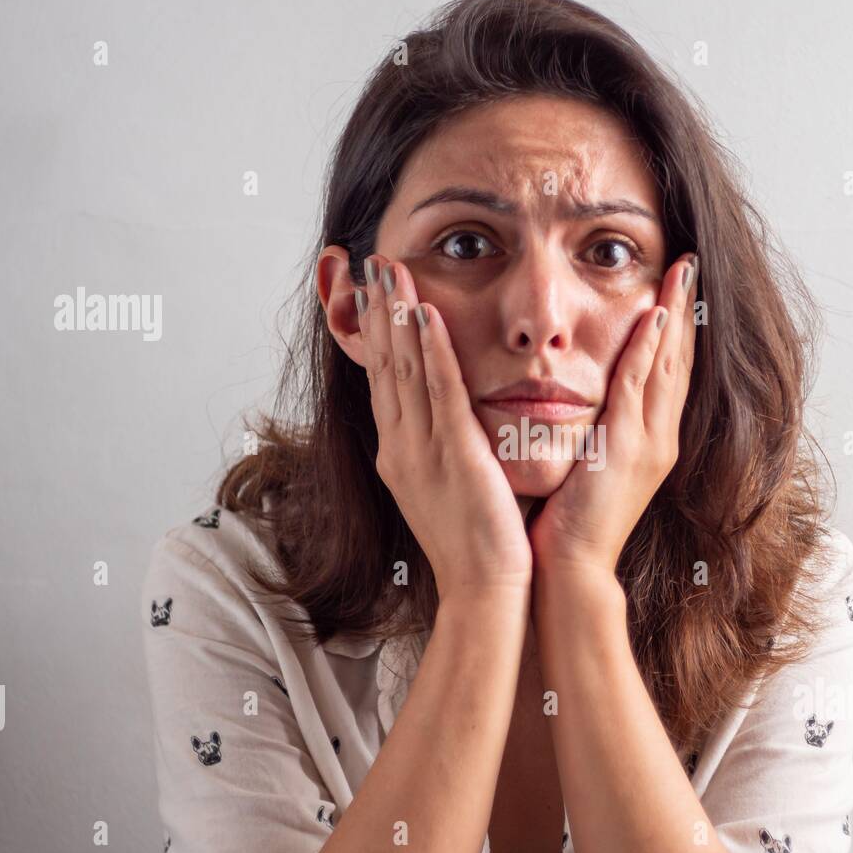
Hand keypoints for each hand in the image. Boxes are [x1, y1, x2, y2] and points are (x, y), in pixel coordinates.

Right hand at [359, 254, 532, 600]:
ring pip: (405, 369)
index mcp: (400, 454)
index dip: (376, 335)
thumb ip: (443, 449)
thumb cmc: (475, 544)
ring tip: (389, 270)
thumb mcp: (447, 488)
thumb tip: (449, 422)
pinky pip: (440, 391)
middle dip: (377, 312)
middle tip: (369, 263)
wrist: (483, 589)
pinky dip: (431, 350)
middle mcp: (401, 446)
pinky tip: (426, 315)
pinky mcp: (454, 454)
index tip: (371, 294)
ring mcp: (422, 450)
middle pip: (384, 366)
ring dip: (397, 315)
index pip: (384, 381)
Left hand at [529, 252, 698, 579]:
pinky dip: (650, 350)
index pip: (667, 371)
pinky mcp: (628, 449)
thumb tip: (579, 401)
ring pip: (668, 365)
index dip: (674, 327)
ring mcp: (649, 443)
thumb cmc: (569, 523)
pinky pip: (640, 388)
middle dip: (686, 309)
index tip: (676, 286)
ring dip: (676, 314)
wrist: (571, 568)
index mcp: (649, 441)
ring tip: (681, 271)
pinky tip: (653, 315)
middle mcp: (659, 437)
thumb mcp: (587, 465)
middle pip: (679, 359)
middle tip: (690, 262)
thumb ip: (593, 431)